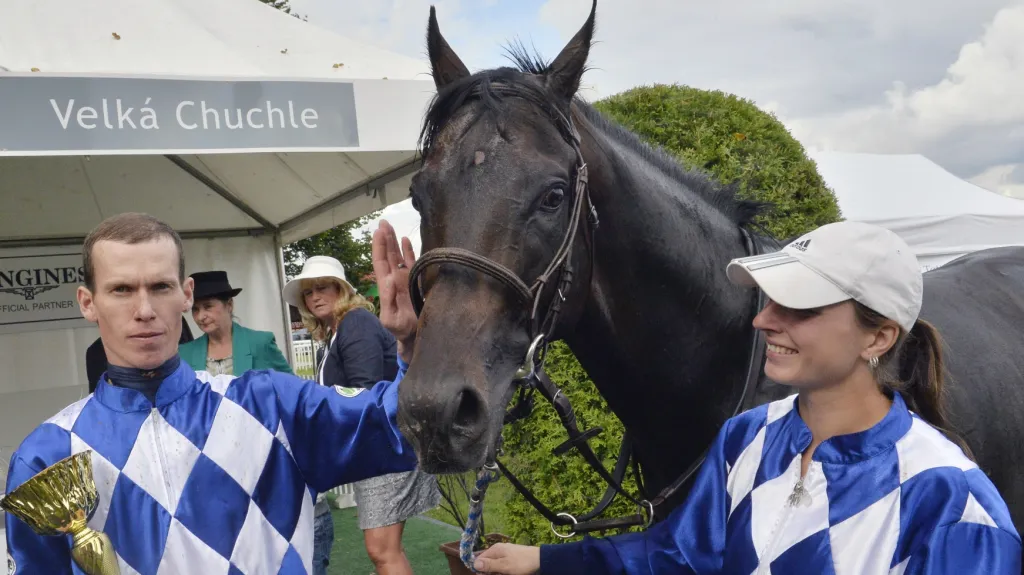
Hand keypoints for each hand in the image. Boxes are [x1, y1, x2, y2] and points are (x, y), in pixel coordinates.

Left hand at [372, 220, 417, 360]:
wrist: (414, 336)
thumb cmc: (400, 331)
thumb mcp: (390, 321)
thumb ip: (387, 303)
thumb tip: (388, 281)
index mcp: (386, 287)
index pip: (380, 263)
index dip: (379, 247)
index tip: (378, 232)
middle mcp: (394, 280)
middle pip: (387, 255)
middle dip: (385, 239)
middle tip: (384, 222)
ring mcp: (404, 279)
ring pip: (398, 256)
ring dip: (394, 241)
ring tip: (391, 226)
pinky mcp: (415, 282)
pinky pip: (411, 263)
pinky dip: (408, 251)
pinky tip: (406, 240)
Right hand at [473, 543, 540, 574]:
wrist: (539, 560)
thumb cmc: (521, 562)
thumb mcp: (504, 565)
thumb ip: (489, 564)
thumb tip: (474, 563)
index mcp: (495, 550)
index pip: (480, 558)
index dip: (479, 568)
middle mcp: (498, 550)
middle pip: (487, 562)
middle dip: (488, 571)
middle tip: (498, 574)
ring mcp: (505, 554)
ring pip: (495, 565)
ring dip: (496, 572)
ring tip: (503, 573)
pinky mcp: (511, 559)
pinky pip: (502, 565)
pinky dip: (502, 571)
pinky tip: (506, 573)